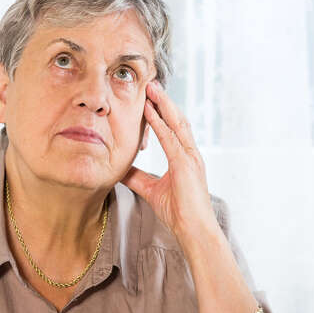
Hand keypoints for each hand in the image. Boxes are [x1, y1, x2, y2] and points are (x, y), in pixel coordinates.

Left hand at [122, 82, 218, 245]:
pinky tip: (150, 111)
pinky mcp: (186, 164)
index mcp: (185, 158)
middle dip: (164, 101)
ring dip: (163, 104)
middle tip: (151, 83)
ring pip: (176, 123)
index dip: (163, 112)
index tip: (151, 97)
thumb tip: (119, 168)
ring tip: (152, 88)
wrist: (193, 229)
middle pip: (177, 119)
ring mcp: (190, 157)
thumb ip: (137, 177)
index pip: (173, 128)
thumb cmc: (178, 213)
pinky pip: (170, 138)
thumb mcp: (151, 190)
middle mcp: (190, 153)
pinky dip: (160, 123)